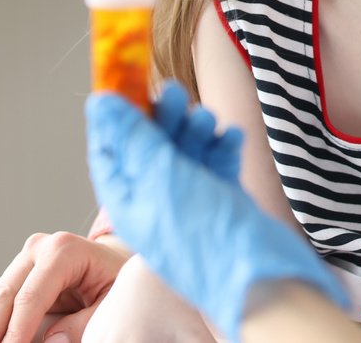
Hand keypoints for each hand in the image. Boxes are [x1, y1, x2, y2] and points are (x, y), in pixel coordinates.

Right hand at [0, 231, 128, 342]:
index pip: (30, 298)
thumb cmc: (116, 277)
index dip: (14, 331)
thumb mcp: (113, 298)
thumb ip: (84, 321)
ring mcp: (23, 260)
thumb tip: (52, 342)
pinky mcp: (15, 273)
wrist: (116, 259)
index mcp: (63, 250)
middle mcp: (37, 250)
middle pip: (3, 299)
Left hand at [85, 83, 347, 341]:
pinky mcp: (223, 201)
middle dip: (161, 118)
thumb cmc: (203, 234)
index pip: (110, 151)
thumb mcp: (160, 177)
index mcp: (130, 202)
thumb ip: (134, 138)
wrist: (259, 276)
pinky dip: (223, 146)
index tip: (125, 82)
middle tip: (173, 93)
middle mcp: (157, 201)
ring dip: (194, 130)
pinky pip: (218, 164)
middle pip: (151, 147)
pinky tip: (230, 136)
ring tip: (206, 117)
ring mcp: (193, 201)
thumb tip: (101, 104)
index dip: (115, 117)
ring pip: (187, 152)